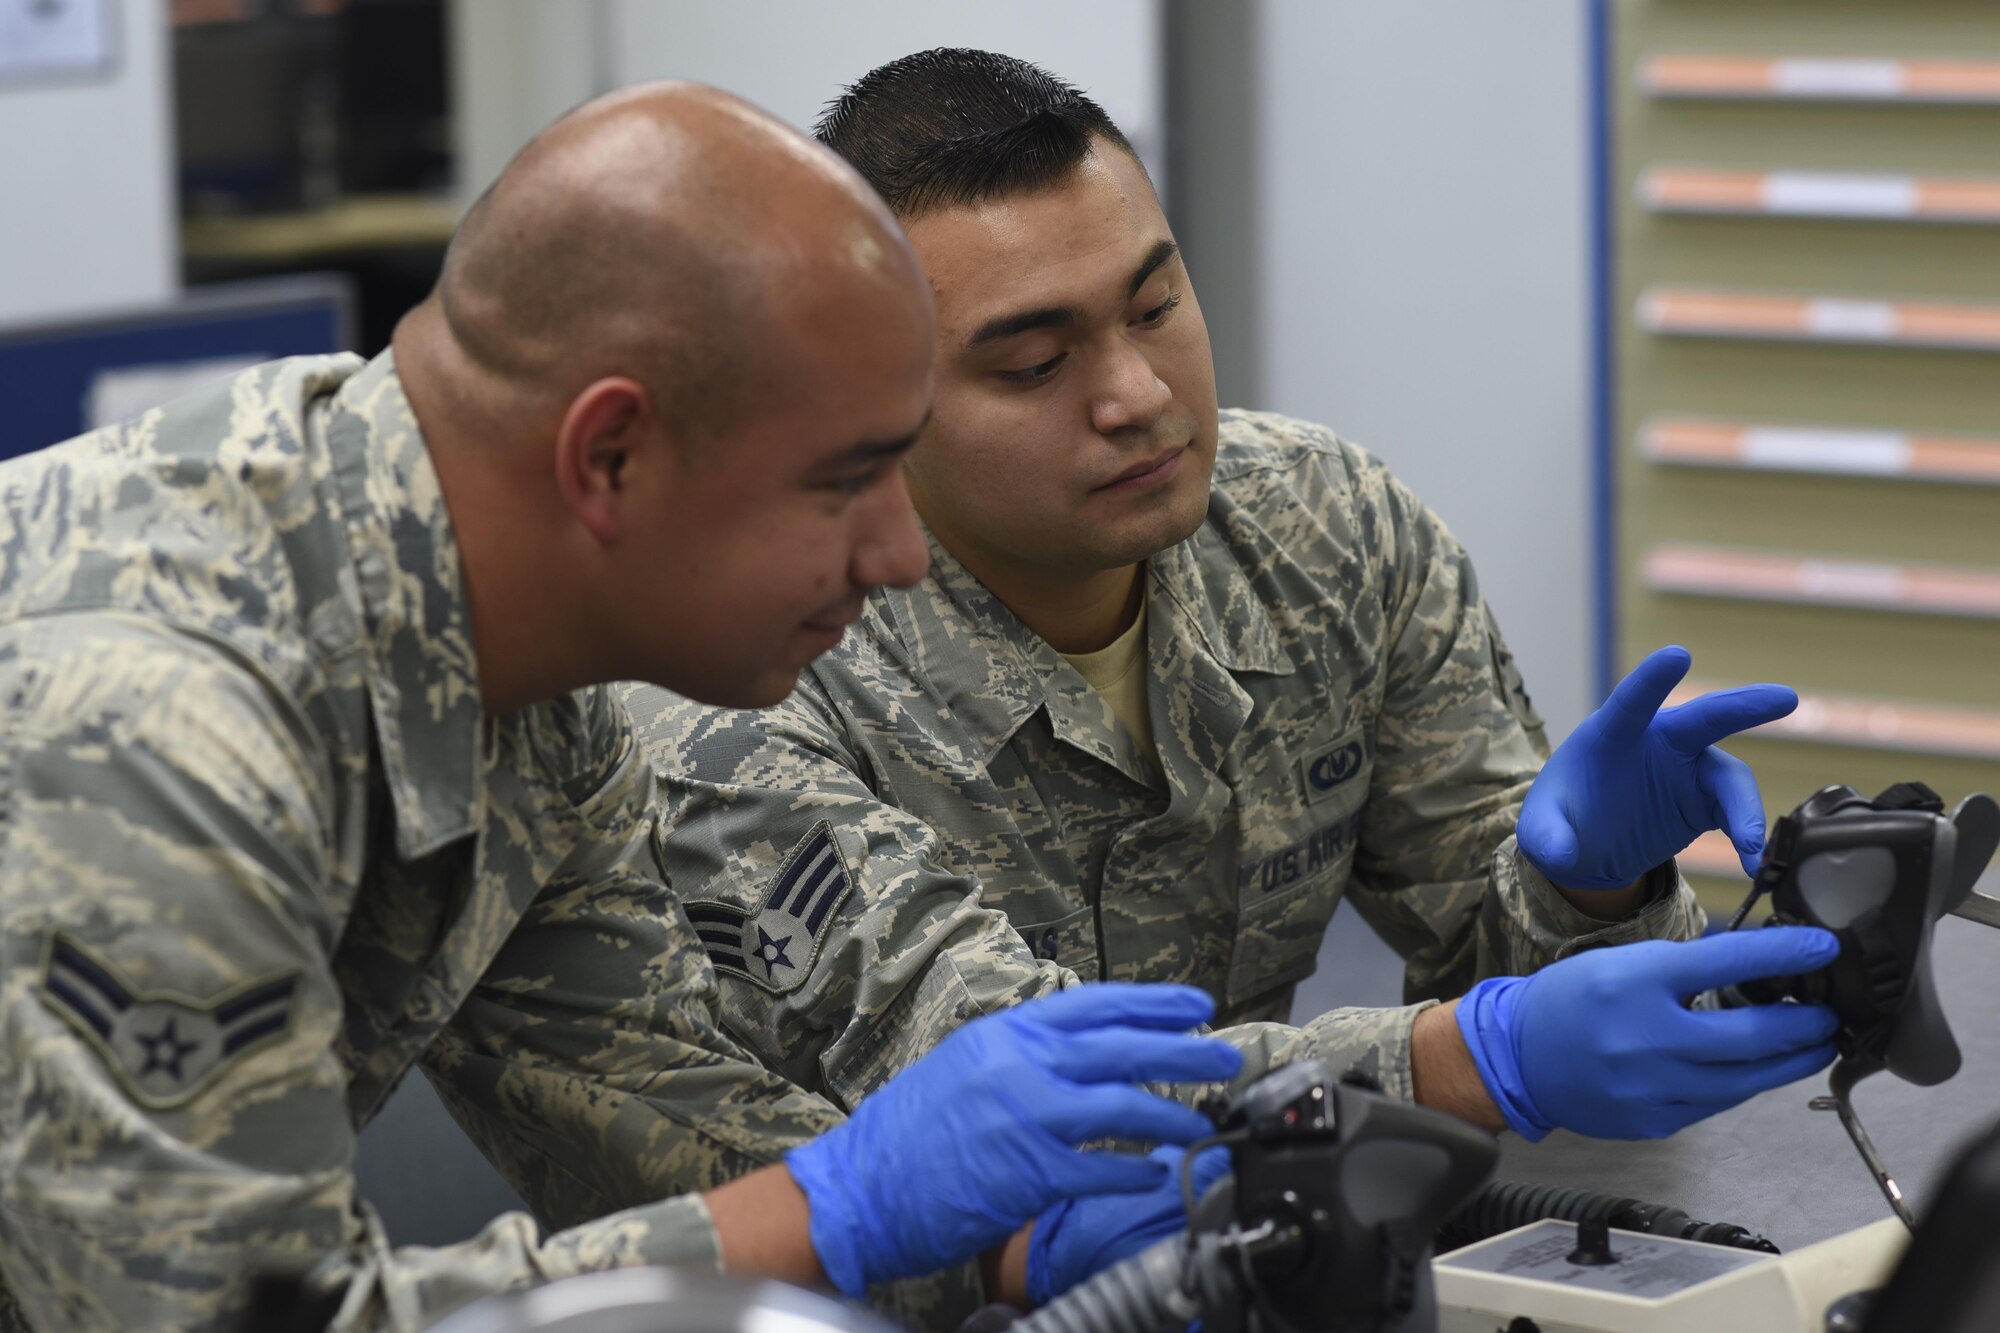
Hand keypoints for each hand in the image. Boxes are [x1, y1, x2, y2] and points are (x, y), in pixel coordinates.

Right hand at [786, 984, 1242, 1296]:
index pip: (1095, 1005)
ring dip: (1171, 1115)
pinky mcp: (1028, 1175)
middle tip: (1227, 1056)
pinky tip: (1155, 1176)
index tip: (1196, 1004)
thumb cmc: (906, 1133)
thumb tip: (1078, 1054)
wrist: (856, 1188)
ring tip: (1201, 1123)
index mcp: (1006, 1034)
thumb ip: (1022, 1054)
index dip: (1153, 1002)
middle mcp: (1020, 1066)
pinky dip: (1133, 1174)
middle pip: (1123, 1048)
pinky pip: (1100, 1171)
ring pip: (1122, 1107)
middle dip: (1184, 1050)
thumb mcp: (964, 1065)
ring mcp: (1026, 1119)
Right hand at [1455, 927, 1839, 1139]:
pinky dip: (1744, 1085)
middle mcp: (1645, 1037)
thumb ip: (1686, 968)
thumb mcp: (1623, 965)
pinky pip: (1717, 1103)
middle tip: (1831, 1015)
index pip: (1728, 962)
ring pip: (1745, 1080)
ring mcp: (1651, 1087)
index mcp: (1635, 982)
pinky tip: (1757, 1070)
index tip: (1824, 946)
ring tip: (1812, 1046)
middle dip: (1803, 1026)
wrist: (1517, 1057)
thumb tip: (1760, 967)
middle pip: (1752, 1035)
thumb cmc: (1571, 1001)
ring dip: (1788, 1062)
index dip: (1786, 954)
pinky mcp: (1655, 1121)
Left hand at [1518, 645, 1795, 888]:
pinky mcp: (1707, 800)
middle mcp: (1658, 741)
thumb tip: (1562, 854)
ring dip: (1747, 809)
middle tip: (1783, 698)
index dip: (1653, 680)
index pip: (1632, 701)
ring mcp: (1688, 769)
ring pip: (1730, 776)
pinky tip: (1752, 863)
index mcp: (1612, 734)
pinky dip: (1748, 835)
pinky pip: (1737, 812)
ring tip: (1751, 849)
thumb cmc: (1561, 817)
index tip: (1677, 655)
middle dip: (1743, 706)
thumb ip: (1548, 837)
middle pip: (1705, 717)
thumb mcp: (1541, 830)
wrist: (1588, 843)